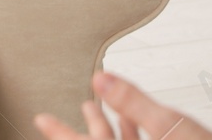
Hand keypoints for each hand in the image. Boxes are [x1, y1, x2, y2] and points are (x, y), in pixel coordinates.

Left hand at [33, 71, 211, 139]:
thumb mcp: (171, 126)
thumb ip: (133, 102)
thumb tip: (98, 78)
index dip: (60, 133)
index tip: (40, 119)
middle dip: (80, 128)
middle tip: (50, 119)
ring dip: (105, 127)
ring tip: (89, 107)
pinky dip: (131, 132)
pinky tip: (129, 117)